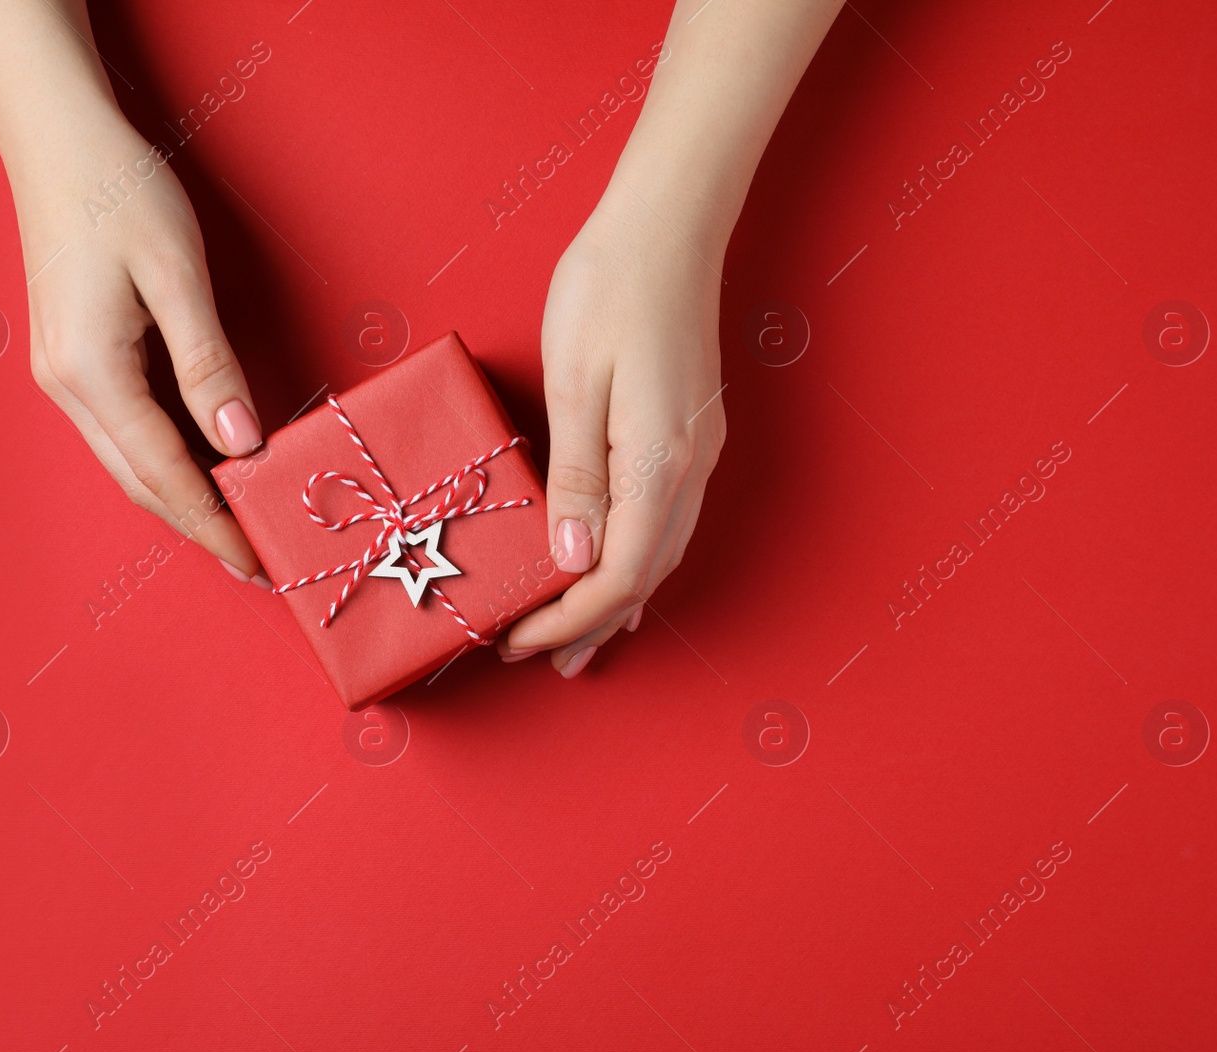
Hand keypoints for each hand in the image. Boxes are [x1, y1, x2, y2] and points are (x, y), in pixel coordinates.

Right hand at [15, 100, 267, 583]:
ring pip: (128, 460)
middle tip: (257, 559)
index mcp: (90, 371)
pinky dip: (164, 459)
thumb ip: (208, 366)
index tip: (256, 562)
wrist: (56, 137)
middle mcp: (65, 385)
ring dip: (181, 497)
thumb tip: (241, 442)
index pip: (163, 474)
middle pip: (139, 481)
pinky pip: (123, 429)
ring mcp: (62, 373)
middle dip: (198, 525)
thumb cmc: (119, 191)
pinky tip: (204, 467)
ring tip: (239, 523)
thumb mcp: (177, 276)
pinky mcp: (73, 357)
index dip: (213, 523)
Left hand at [498, 190, 726, 675]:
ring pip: (659, 554)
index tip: (518, 640)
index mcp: (658, 463)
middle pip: (643, 577)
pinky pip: (666, 523)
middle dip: (590, 624)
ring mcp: (698, 453)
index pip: (617, 575)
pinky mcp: (691, 434)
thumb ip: (576, 478)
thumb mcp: (576, 384)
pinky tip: (616, 571)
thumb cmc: (609, 290)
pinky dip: (637, 563)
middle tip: (541, 659)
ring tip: (575, 637)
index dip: (568, 618)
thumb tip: (572, 560)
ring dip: (615, 601)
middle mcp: (689, 469)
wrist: (668, 227)